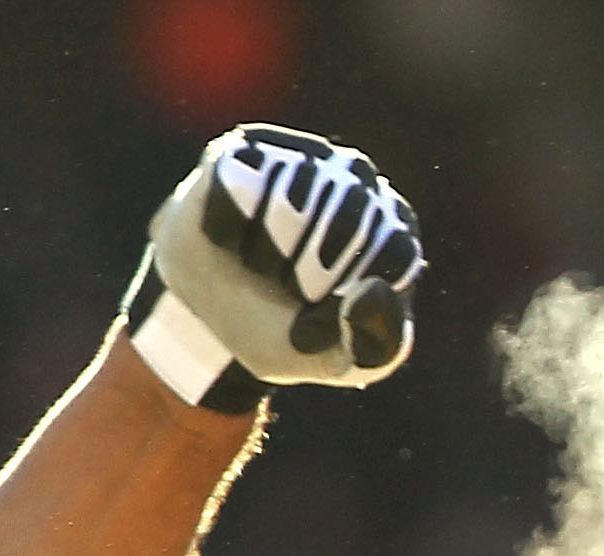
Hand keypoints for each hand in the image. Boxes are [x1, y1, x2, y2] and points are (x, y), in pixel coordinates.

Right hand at [125, 124, 423, 409]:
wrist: (210, 324)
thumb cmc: (284, 336)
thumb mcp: (335, 361)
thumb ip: (375, 344)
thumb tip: (376, 293)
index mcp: (393, 232)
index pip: (393, 249)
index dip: (348, 293)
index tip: (324, 312)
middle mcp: (358, 181)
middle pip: (345, 216)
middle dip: (306, 273)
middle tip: (288, 288)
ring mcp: (304, 156)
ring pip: (290, 197)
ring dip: (265, 253)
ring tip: (260, 263)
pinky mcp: (248, 147)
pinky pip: (239, 185)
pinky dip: (226, 229)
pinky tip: (230, 238)